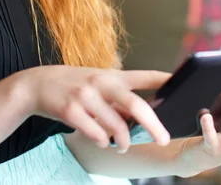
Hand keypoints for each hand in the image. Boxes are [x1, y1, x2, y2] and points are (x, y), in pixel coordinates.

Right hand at [19, 65, 170, 152]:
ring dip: (123, 140)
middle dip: (153, 125)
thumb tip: (140, 120)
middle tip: (164, 139)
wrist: (38, 84)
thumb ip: (118, 99)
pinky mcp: (70, 109)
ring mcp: (86, 95)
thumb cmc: (75, 86)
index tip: (182, 81)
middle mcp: (101, 82)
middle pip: (135, 104)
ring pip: (115, 125)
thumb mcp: (98, 85)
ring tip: (123, 144)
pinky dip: (102, 141)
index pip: (144, 75)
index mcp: (112, 75)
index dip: (164, 78)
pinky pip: (94, 133)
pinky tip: (102, 141)